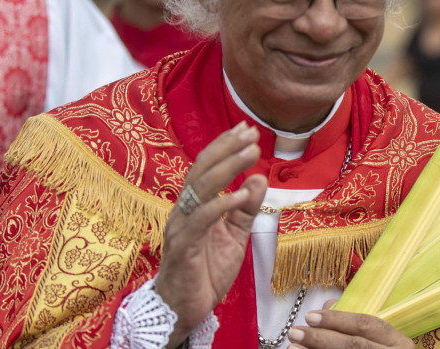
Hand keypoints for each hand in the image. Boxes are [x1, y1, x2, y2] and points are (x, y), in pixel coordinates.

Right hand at [156, 122, 266, 346]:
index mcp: (193, 206)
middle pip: (202, 170)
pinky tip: (242, 193)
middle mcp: (183, 211)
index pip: (207, 168)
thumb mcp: (234, 236)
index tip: (246, 129)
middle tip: (251, 134)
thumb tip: (258, 178)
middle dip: (227, 149)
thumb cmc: (205, 273)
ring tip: (251, 153)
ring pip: (201, 188)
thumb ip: (245, 209)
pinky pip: (202, 218)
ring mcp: (181, 227)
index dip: (225, 146)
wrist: (185, 310)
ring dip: (228, 168)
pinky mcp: (184, 246)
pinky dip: (222, 203)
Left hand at [287, 301, 413, 348]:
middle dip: (321, 338)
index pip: (367, 325)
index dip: (337, 319)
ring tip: (292, 348)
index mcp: (399, 343)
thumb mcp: (376, 341)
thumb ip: (353, 325)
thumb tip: (328, 306)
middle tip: (295, 332)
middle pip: (354, 345)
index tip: (310, 316)